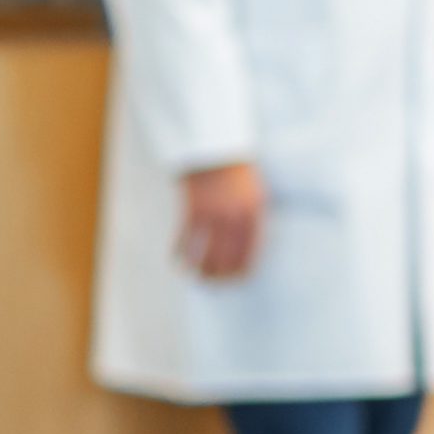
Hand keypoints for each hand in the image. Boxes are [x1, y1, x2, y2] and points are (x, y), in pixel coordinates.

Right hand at [178, 161, 265, 278]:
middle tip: (214, 284)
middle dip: (221, 275)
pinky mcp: (191, 209)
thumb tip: (250, 243)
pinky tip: (178, 262)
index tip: (238, 281)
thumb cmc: (238, 171)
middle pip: (228, 258)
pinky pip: (185, 239)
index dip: (244, 270)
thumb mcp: (256, 193)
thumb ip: (253, 218)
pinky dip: (180, 253)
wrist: (216, 148)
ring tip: (197, 278)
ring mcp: (212, 213)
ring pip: (206, 253)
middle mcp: (235, 216)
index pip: (252, 252)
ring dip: (200, 269)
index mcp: (255, 213)